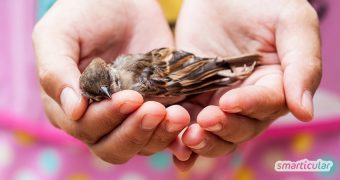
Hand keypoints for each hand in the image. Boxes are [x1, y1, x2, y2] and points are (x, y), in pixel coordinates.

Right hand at [33, 0, 189, 162]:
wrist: (123, 2)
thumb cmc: (84, 13)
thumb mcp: (59, 34)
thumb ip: (55, 71)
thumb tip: (72, 110)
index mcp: (68, 106)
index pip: (85, 128)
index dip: (107, 118)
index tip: (130, 97)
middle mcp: (98, 118)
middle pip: (113, 147)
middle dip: (135, 132)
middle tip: (155, 109)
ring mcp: (128, 116)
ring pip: (141, 145)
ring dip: (159, 134)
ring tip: (176, 114)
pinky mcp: (154, 109)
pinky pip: (163, 133)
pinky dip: (174, 132)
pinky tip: (183, 118)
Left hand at [173, 0, 320, 169]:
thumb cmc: (261, 2)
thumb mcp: (291, 22)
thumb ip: (303, 64)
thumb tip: (304, 112)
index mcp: (275, 86)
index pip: (265, 105)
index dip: (248, 106)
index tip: (229, 101)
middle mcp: (248, 99)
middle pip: (239, 128)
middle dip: (222, 129)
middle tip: (204, 122)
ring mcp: (218, 99)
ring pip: (213, 132)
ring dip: (201, 140)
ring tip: (185, 138)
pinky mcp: (193, 94)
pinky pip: (188, 119)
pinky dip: (180, 136)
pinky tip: (174, 146)